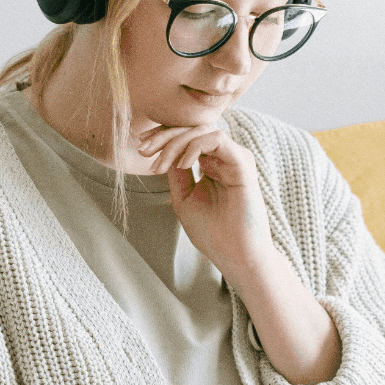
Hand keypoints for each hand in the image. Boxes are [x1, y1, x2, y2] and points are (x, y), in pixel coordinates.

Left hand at [135, 120, 269, 270]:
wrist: (235, 256)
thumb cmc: (212, 233)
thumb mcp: (184, 198)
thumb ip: (176, 173)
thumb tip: (163, 151)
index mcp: (212, 165)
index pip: (187, 137)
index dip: (163, 137)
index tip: (141, 146)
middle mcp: (224, 158)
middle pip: (193, 129)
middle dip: (164, 136)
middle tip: (144, 150)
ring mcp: (234, 159)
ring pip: (202, 130)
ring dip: (175, 142)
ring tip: (160, 164)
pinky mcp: (242, 164)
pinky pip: (217, 139)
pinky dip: (194, 147)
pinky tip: (182, 164)